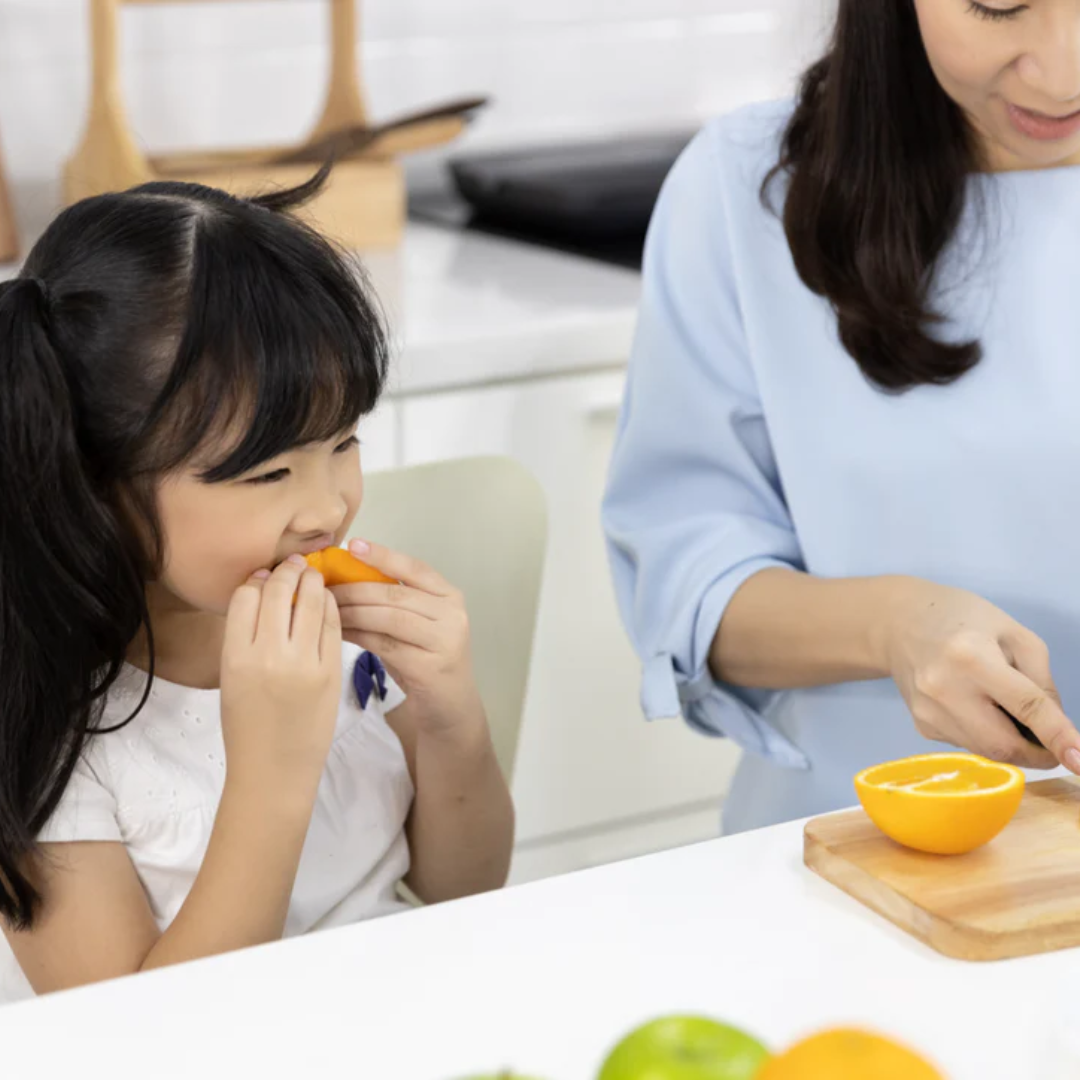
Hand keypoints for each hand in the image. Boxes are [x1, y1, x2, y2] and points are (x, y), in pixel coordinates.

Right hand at [220, 555, 342, 793]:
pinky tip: (328, 602)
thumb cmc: (247, 727)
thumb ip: (244, 638)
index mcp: (234, 656)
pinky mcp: (330, 671)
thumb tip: (262, 594)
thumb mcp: (231, 679)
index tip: (265, 577)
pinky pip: (332, 625)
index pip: (245, 597)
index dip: (256, 581)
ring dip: (312, 582)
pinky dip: (330, 607)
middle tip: (294, 566)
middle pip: (279, 592)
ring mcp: (302, 663)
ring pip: (310, 602)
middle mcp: (267, 655)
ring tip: (313, 577)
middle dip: (287, 572)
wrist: (273, 771)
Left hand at [332, 539, 483, 734]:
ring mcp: (445, 640)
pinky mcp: (431, 666)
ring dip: (352, 612)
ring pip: (388, 617)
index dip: (383, 555)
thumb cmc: (425, 660)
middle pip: (395, 593)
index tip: (352, 545)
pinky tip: (338, 632)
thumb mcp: (417, 625)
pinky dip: (358, 636)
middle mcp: (452, 614)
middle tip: (322, 586)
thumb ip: (394, 602)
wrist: (449, 707)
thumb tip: (344, 577)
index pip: (415, 567)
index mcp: (449, 596)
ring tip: (325, 609)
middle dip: (354, 588)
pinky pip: (385, 644)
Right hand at [881, 577, 1079, 772]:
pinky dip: (986, 734)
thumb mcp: (1014, 633)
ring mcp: (928, 711)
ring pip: (987, 750)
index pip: (1025, 705)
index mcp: (971, 657)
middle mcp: (944, 688)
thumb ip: (1041, 681)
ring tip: (1004, 708)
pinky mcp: (922, 725)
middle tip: (1054, 745)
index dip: (1057, 735)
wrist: (899, 624)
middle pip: (1003, 744)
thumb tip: (1055, 729)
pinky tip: (976, 706)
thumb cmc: (961, 620)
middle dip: (1038, 753)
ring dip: (1011, 742)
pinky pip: (969, 744)